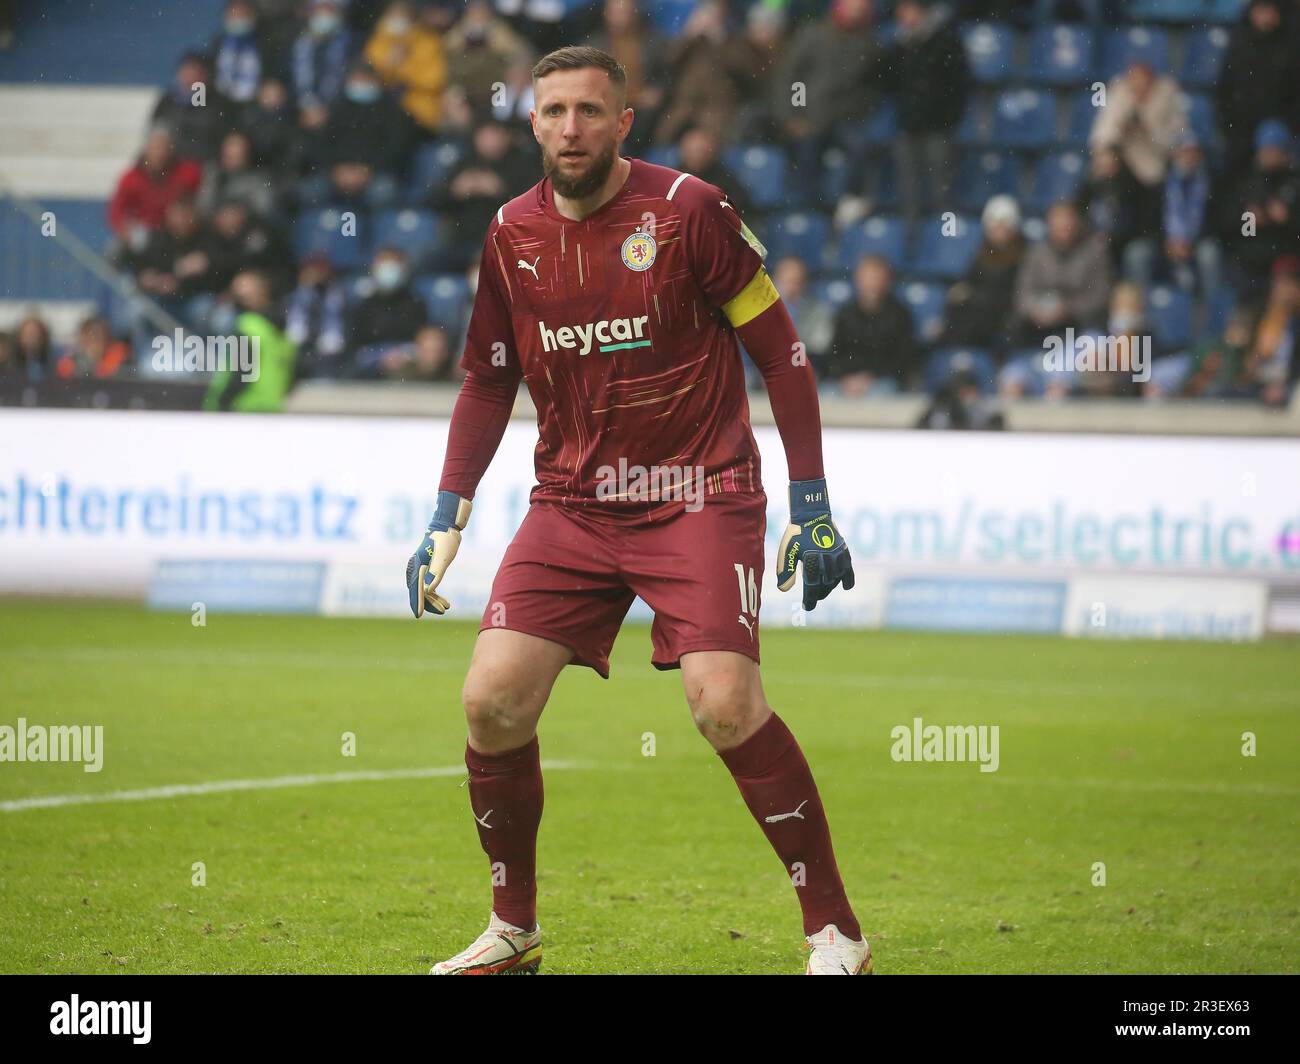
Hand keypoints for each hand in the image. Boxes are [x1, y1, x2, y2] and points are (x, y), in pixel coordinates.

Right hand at [406, 491, 471, 616]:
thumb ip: (435, 574)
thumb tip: (428, 590)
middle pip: (418, 590)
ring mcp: (420, 568)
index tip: (419, 615)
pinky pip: (428, 585)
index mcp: (417, 565)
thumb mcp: (444, 558)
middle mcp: (415, 567)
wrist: (447, 527)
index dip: (418, 602)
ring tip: (446, 608)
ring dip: (433, 600)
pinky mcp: (427, 568)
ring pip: (424, 589)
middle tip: (442, 611)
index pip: (416, 588)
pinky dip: (435, 593)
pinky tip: (444, 601)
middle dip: (428, 603)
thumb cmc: (445, 540)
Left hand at [776, 478, 854, 610]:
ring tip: (823, 591)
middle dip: (819, 594)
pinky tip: (846, 587)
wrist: (810, 513)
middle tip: (813, 598)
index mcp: (811, 559)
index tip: (807, 607)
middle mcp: (826, 558)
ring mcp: (837, 554)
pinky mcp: (843, 550)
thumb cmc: (795, 533)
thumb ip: (785, 570)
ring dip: (830, 587)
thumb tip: (784, 590)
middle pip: (824, 585)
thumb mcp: (786, 551)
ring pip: (836, 578)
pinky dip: (848, 579)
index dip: (810, 599)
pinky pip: (848, 568)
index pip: (812, 587)